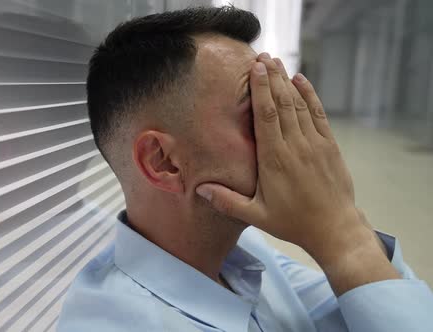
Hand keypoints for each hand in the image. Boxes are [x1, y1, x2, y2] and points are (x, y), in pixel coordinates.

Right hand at [196, 53, 397, 294]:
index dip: (261, 90)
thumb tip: (200, 190)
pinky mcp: (329, 146)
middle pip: (282, 103)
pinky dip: (309, 95)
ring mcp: (315, 144)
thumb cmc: (293, 223)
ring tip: (277, 62)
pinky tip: (301, 80)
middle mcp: (295, 146)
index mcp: (275, 160)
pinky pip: (318, 114)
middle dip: (272, 78)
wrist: (335, 229)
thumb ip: (227, 201)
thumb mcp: (256, 216)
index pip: (266, 117)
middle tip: (263, 56)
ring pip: (299, 105)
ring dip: (287, 81)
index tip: (255, 69)